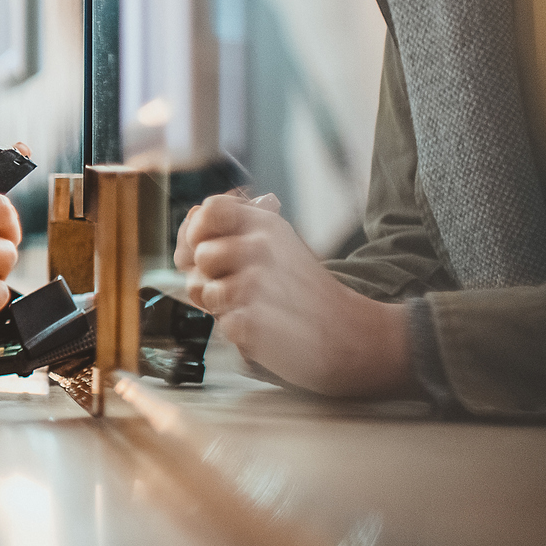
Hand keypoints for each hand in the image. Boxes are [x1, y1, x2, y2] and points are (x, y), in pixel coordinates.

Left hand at [175, 192, 412, 396]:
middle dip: (211, 275)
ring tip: (259, 307)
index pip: (209, 209)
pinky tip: (266, 326)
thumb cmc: (307, 293)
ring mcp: (255, 283)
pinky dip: (238, 330)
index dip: (199, 231)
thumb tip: (194, 214)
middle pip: (199, 255)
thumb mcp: (280, 245)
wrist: (352, 336)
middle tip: (246, 288)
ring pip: (203, 291)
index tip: (213, 248)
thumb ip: (235, 230)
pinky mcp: (250, 320)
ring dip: (222, 305)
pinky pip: (220, 322)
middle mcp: (259, 247)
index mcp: (266, 224)